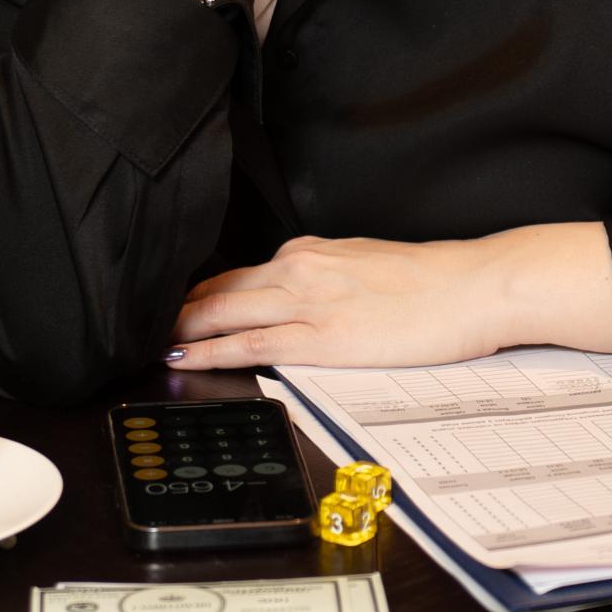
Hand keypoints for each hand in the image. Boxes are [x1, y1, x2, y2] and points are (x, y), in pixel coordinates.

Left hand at [170, 222, 611, 368]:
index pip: (237, 273)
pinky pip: (249, 344)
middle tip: (135, 327)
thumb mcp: (370, 268)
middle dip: (174, 310)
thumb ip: (330, 279)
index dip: (197, 294)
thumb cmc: (437, 283)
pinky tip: (181, 359)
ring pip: (221, 313)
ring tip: (144, 345)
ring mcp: (307, 301)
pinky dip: (208, 352)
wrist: (477, 286)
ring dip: (179, 330)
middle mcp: (299, 268)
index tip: (171, 308)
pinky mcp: (321, 337)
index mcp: (311, 252)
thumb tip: (306, 300)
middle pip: (217, 289)